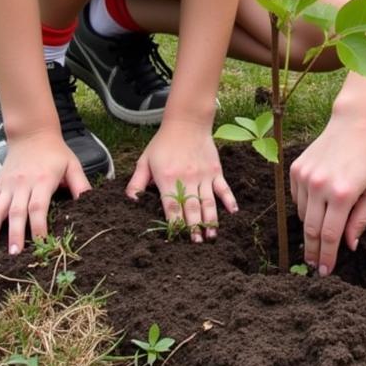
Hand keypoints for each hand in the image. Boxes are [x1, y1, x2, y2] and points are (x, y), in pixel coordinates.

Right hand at [0, 130, 89, 254]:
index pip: (38, 207)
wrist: (32, 133)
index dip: (39, 226)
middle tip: (13, 254)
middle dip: (14, 234)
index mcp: (42, 181)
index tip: (40, 244)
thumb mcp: (72, 164)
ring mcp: (6, 185)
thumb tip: (90, 201)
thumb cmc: (55, 152)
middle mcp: (22, 184)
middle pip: (16, 212)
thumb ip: (80, 184)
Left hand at [127, 119, 237, 241]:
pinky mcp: (215, 170)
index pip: (172, 207)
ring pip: (208, 202)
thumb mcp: (144, 161)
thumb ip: (136, 182)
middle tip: (196, 243)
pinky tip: (233, 212)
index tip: (176, 238)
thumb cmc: (164, 142)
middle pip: (191, 208)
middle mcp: (187, 179)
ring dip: (210, 220)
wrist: (187, 122)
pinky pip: (223, 188)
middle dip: (194, 228)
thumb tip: (131, 201)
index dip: (175, 225)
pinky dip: (229, 200)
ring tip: (211, 235)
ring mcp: (203, 175)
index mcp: (168, 179)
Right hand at [289, 115, 365, 275]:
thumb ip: (361, 219)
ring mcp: (305, 176)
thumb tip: (349, 246)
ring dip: (311, 226)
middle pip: (311, 230)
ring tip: (323, 225)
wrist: (354, 124)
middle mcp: (320, 185)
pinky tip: (318, 200)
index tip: (325, 271)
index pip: (329, 236)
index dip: (327, 256)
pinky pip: (296, 198)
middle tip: (315, 265)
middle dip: (313, 251)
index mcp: (342, 194)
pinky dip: (306, 206)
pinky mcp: (296, 168)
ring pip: (302, 215)